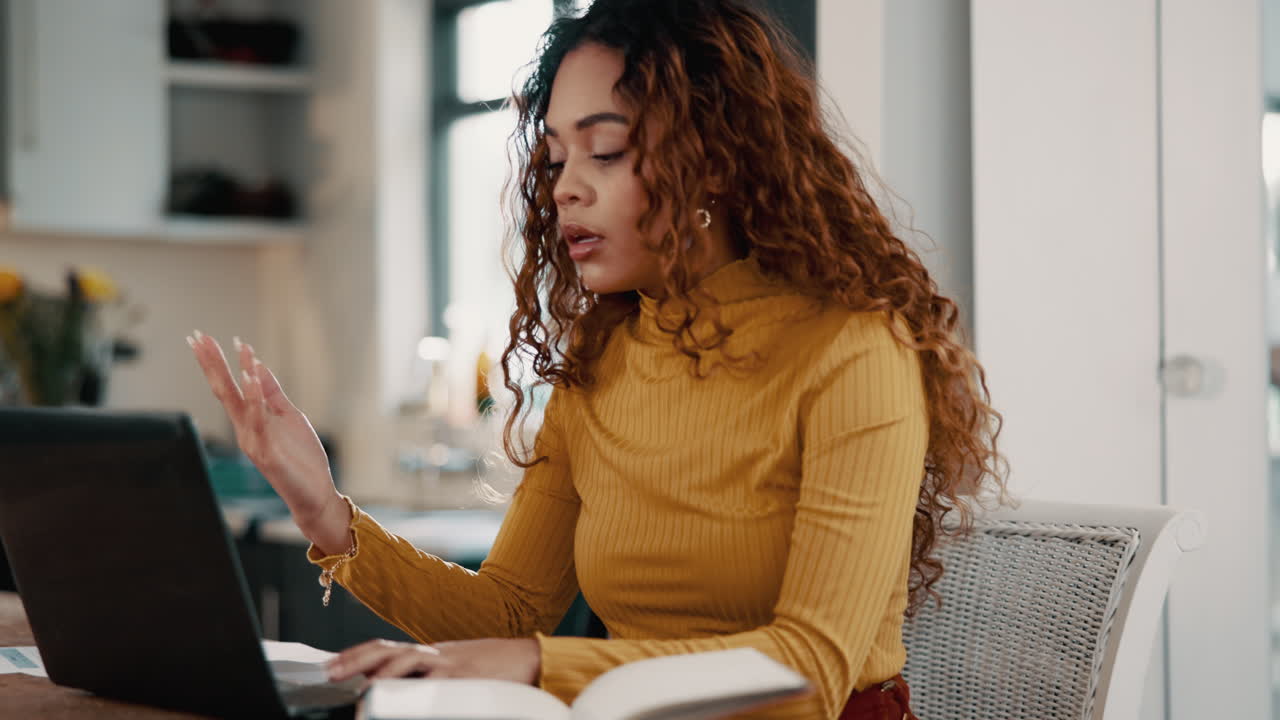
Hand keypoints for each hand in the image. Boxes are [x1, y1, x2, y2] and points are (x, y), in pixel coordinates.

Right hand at [187, 332, 345, 546]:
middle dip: (211, 363)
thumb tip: (258, 367)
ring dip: (230, 375)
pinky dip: (254, 400)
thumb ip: (273, 394)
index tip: (204, 337)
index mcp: (251, 420)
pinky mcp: (266, 454)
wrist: (314, 494)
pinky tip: (250, 380)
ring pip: (238, 404)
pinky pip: (258, 422)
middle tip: (197, 337)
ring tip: (224, 348)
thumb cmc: (301, 459)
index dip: (218, 361)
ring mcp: (253, 442)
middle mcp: (245, 430)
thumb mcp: (289, 417)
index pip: (230, 386)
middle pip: (224, 391)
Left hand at [327, 638, 541, 687]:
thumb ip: (425, 674)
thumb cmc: (490, 665)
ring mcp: (449, 665)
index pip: (385, 648)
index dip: (356, 655)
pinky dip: (418, 694)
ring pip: (408, 661)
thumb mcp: (452, 666)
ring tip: (363, 688)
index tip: (332, 666)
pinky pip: (435, 686)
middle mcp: (434, 654)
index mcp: (428, 652)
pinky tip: (404, 701)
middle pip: (388, 650)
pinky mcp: (465, 678)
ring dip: (382, 673)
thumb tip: (395, 686)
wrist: (527, 657)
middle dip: (357, 660)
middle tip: (332, 673)